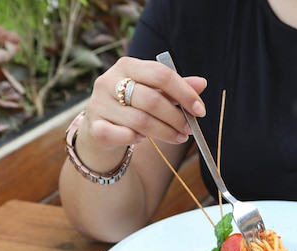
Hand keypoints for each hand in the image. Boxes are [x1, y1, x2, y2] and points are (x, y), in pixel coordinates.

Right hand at [74, 56, 207, 169]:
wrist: (99, 130)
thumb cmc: (132, 107)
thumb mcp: (154, 94)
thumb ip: (176, 89)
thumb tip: (202, 83)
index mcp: (127, 66)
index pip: (161, 74)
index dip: (184, 93)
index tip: (200, 110)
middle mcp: (109, 81)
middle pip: (152, 100)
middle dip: (176, 117)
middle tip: (189, 130)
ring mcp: (99, 104)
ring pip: (141, 121)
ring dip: (165, 132)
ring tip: (177, 137)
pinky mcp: (94, 127)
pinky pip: (124, 135)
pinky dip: (138, 139)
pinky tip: (143, 139)